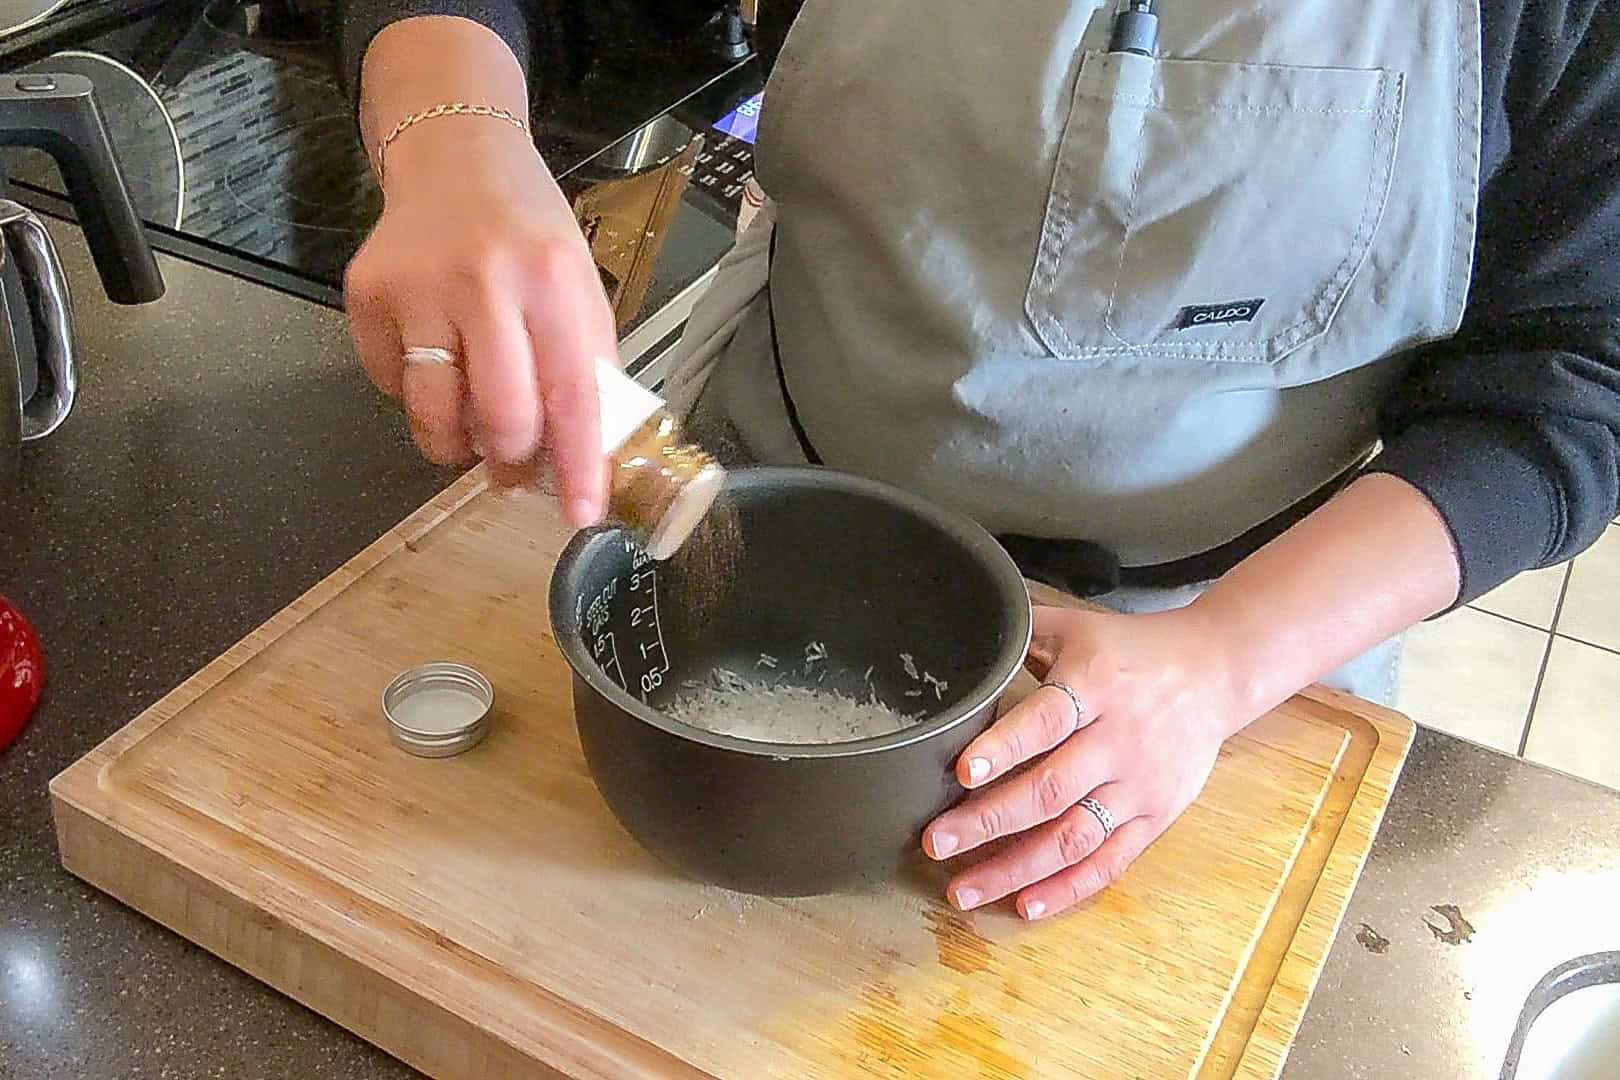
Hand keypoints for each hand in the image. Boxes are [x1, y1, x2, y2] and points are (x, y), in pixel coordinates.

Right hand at [344, 121, 617, 526]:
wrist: (454, 157)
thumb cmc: (528, 232)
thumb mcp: (578, 284)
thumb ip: (584, 363)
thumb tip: (586, 457)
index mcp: (552, 281)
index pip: (572, 395)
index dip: (577, 465)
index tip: (579, 514)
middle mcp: (484, 281)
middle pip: (498, 417)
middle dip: (509, 460)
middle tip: (512, 461)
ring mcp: (417, 288)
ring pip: (434, 415)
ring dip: (455, 444)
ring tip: (470, 426)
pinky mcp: (367, 296)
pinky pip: (389, 388)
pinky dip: (414, 397)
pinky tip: (434, 361)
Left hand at [923, 604, 1247, 919]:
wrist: (1217, 672)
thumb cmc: (1133, 650)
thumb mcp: (1079, 626)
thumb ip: (1022, 631)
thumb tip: (962, 627)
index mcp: (1095, 686)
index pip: (1045, 722)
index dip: (1002, 749)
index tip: (960, 773)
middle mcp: (1118, 741)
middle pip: (1050, 790)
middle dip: (988, 822)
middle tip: (935, 842)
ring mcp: (1139, 786)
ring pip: (1074, 837)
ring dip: (1016, 870)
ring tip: (965, 889)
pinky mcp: (1156, 818)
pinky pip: (1110, 862)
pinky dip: (1067, 888)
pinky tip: (1025, 906)